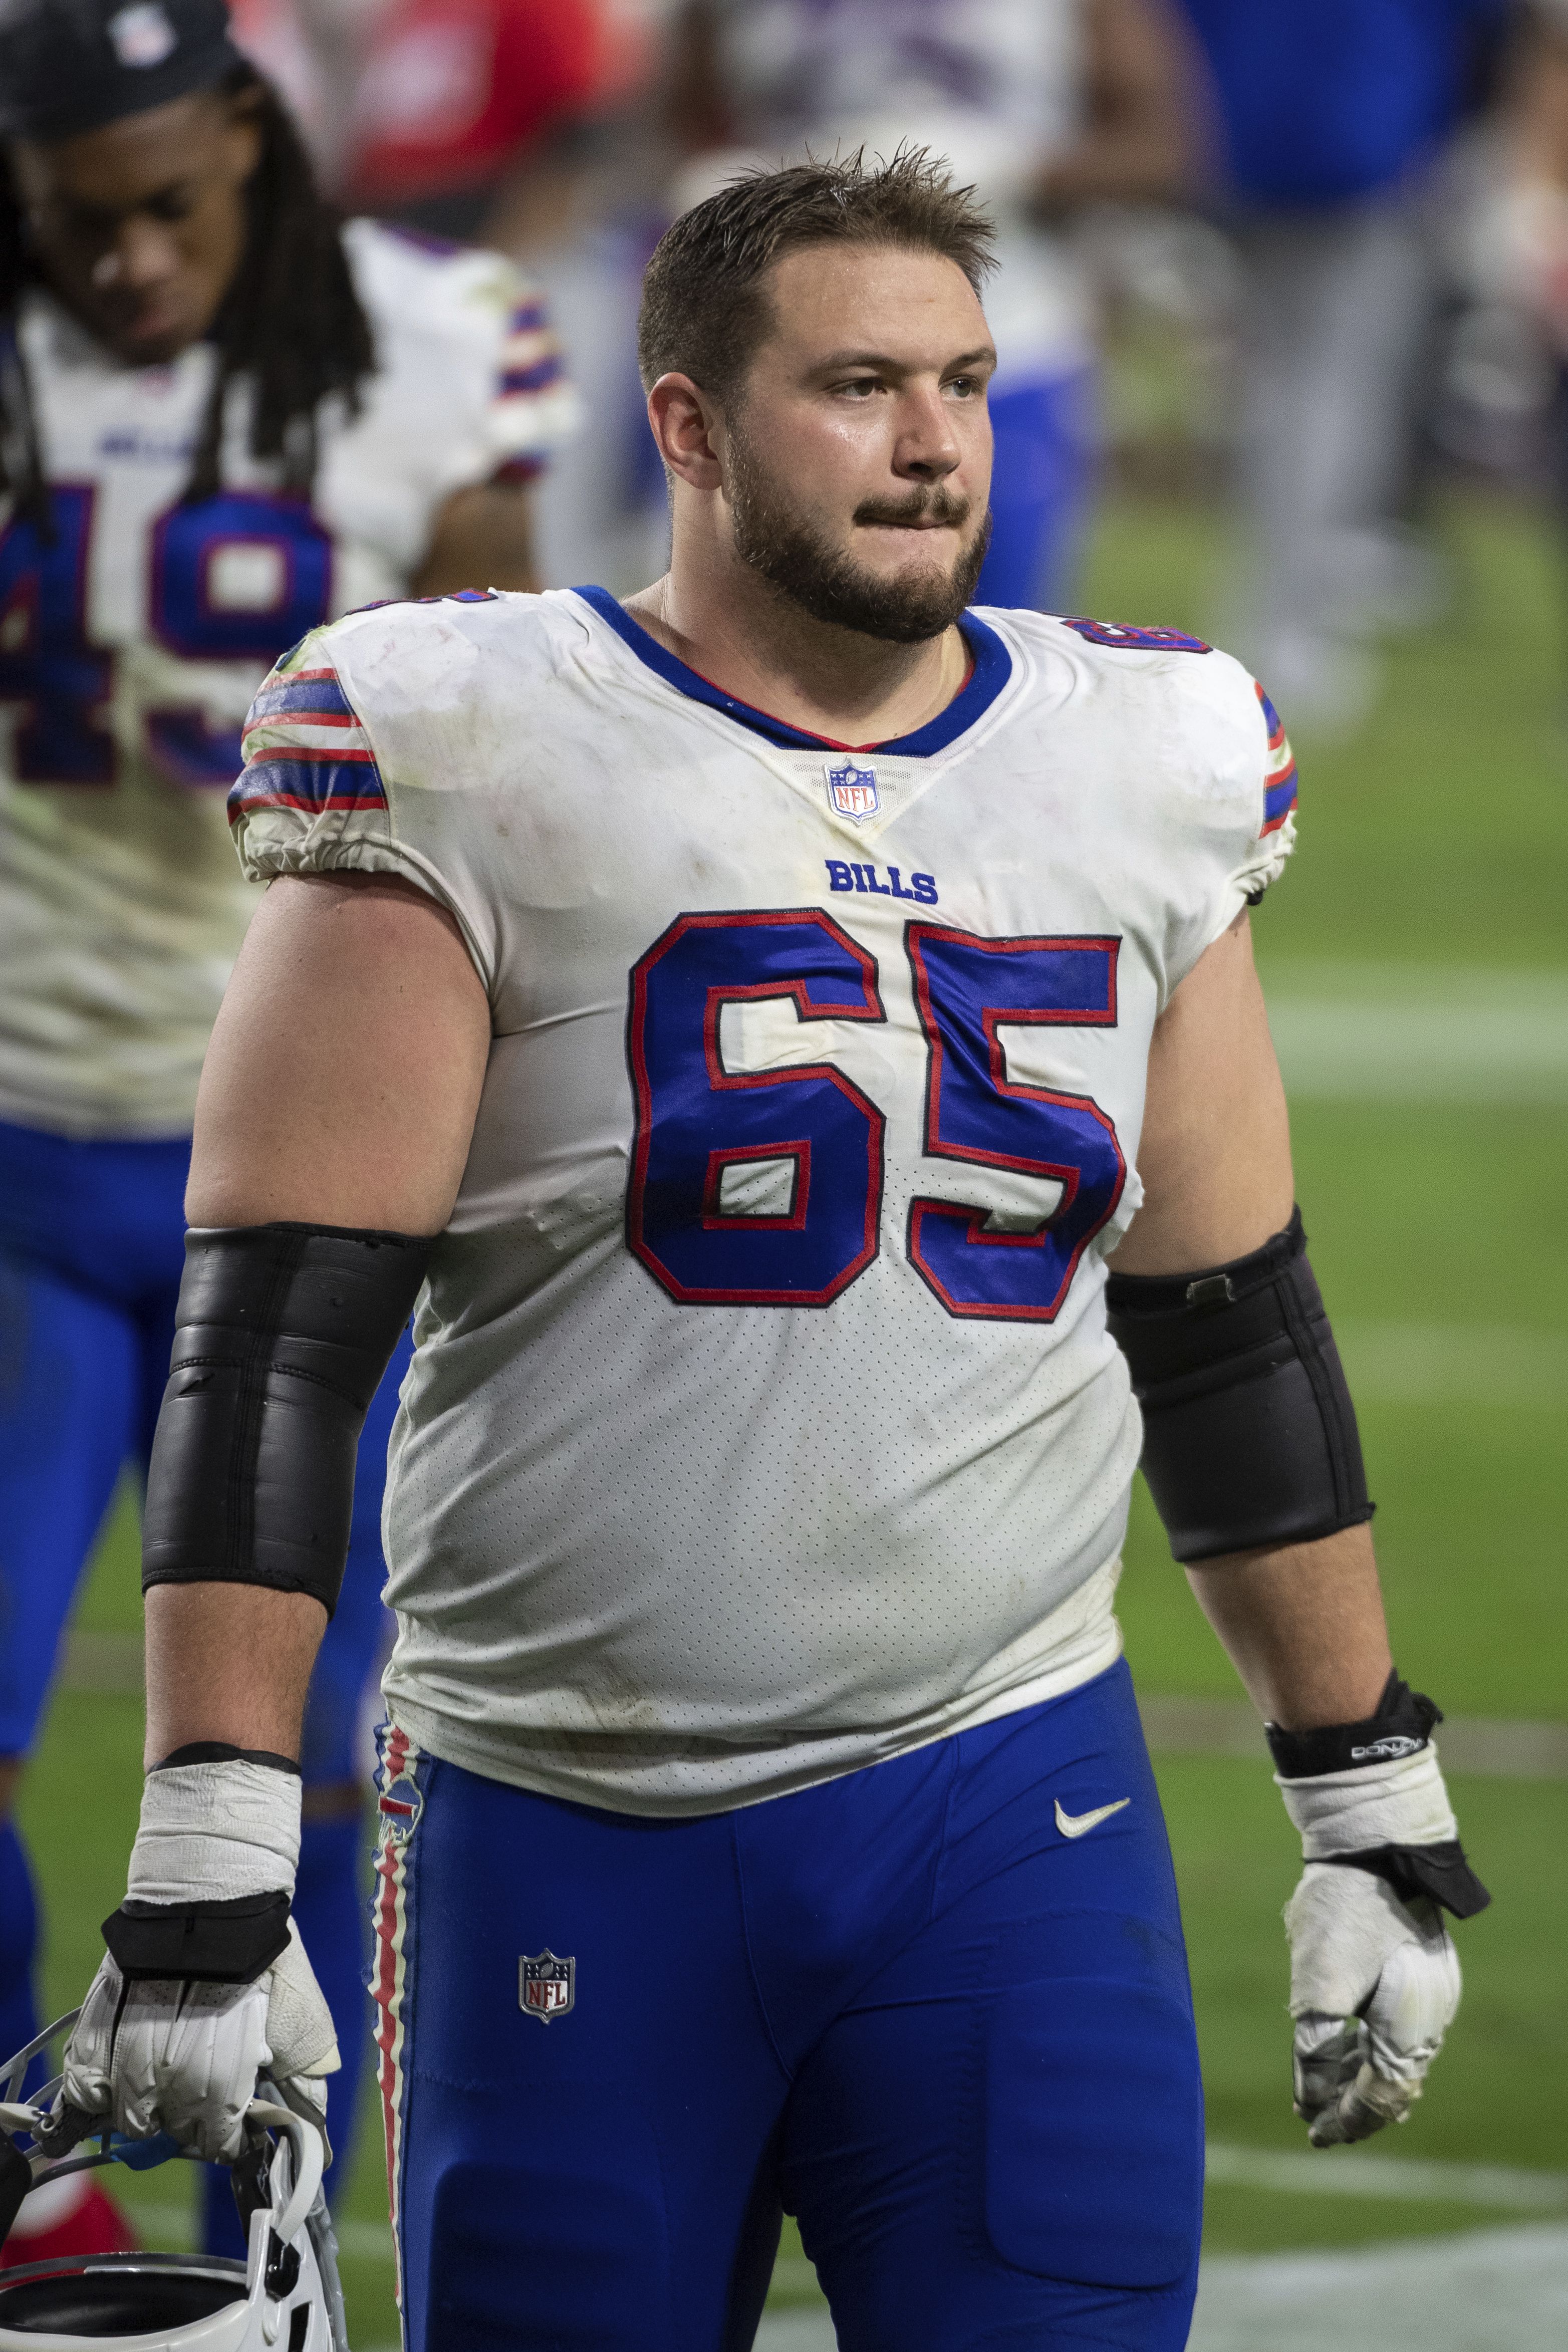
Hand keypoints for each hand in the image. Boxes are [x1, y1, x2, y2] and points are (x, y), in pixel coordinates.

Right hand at [55, 1922, 338, 2164]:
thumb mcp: (298, 2008)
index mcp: (224, 2077)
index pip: (218, 2140)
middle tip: (198, 2103)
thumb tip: (318, 2124)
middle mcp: (173, 2076)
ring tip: (161, 2091)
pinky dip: (96, 2095)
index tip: (230, 2131)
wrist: (211, 1895)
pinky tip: (114, 2085)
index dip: (225, 2140)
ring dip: (145, 2113)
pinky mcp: (99, 2031)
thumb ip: (304, 2069)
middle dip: (189, 2125)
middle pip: (173, 2131)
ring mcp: (131, 2055)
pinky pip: (86, 2086)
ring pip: (129, 2117)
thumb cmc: (261, 1951)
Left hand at [1285, 1863, 1460, 2145]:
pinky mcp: (1422, 1973)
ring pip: (1398, 2056)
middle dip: (1354, 2105)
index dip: (1344, 2120)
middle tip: (1317, 2122)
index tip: (1313, 2135)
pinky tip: (1348, 2047)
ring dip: (1361, 2076)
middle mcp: (1429, 2019)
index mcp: (1408, 2029)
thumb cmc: (1344, 1912)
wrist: (1375, 1844)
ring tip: (1326, 2093)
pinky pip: (1400, 2027)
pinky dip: (1372, 2045)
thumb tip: (1311, 2095)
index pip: (1378, 2098)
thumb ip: (1317, 2048)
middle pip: (1393, 2083)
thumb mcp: (1318, 1986)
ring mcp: (1430, 1995)